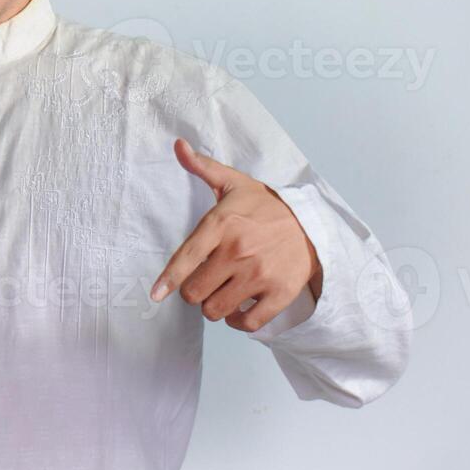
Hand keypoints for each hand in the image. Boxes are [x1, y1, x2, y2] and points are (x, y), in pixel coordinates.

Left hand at [149, 138, 321, 332]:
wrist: (313, 222)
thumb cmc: (265, 206)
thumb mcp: (234, 183)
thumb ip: (202, 167)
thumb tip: (178, 145)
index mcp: (222, 224)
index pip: (186, 257)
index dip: (168, 280)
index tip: (156, 294)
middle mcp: (239, 251)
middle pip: (195, 292)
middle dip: (193, 291)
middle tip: (203, 282)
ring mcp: (260, 274)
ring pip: (216, 310)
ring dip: (213, 307)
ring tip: (220, 294)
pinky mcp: (280, 294)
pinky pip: (248, 324)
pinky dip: (238, 322)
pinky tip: (238, 310)